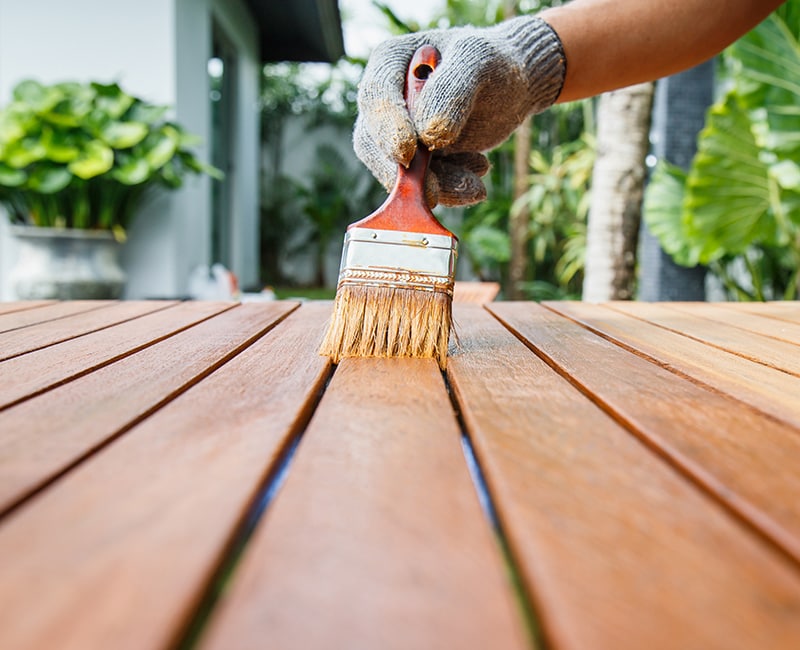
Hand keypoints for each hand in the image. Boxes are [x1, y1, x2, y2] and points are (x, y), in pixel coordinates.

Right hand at [353, 16, 565, 206]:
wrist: (512, 87)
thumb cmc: (493, 63)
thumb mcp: (478, 61)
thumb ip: (451, 89)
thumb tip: (426, 134)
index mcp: (390, 61)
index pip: (375, 96)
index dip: (387, 127)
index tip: (407, 153)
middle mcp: (386, 100)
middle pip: (373, 142)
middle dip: (405, 173)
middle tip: (433, 195)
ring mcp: (399, 133)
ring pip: (397, 172)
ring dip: (436, 187)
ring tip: (476, 187)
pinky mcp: (416, 161)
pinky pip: (421, 185)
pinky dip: (449, 189)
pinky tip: (476, 178)